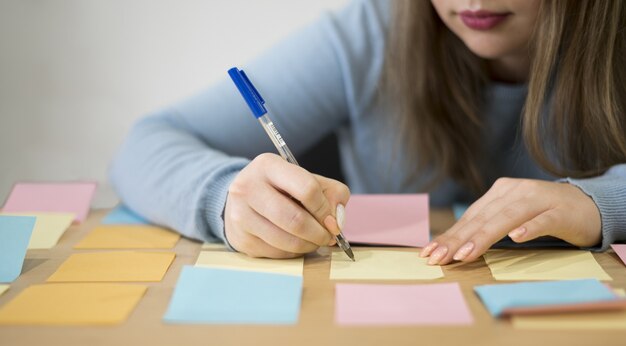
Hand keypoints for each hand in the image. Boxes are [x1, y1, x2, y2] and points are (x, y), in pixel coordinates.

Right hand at [224, 153, 349, 257]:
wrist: (243, 199)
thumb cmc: (281, 188)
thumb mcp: (306, 178)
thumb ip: (331, 193)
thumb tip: (336, 220)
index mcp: (268, 166)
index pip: (307, 189)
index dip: (325, 209)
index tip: (333, 220)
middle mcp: (248, 188)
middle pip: (295, 220)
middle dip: (319, 233)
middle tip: (329, 237)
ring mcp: (241, 215)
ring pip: (287, 241)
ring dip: (309, 245)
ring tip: (315, 241)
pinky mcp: (240, 239)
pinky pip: (277, 253)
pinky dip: (293, 252)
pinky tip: (296, 243)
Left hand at [420, 178, 601, 264]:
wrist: (589, 204)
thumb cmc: (542, 214)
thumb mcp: (510, 217)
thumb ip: (485, 226)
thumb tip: (452, 245)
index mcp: (499, 193)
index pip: (469, 217)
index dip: (449, 235)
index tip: (429, 253)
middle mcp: (514, 191)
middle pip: (482, 218)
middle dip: (457, 240)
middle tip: (438, 258)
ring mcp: (538, 199)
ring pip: (506, 218)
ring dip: (484, 237)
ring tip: (465, 255)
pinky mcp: (561, 211)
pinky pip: (543, 220)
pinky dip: (529, 228)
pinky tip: (516, 238)